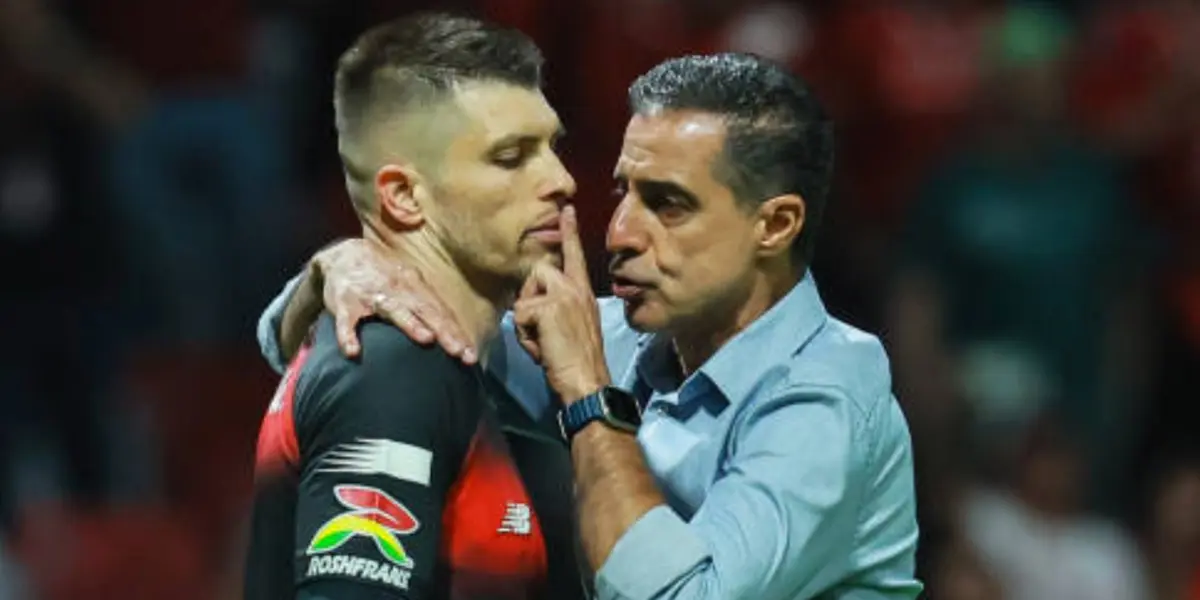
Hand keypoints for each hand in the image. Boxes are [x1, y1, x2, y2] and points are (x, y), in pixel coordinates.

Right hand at [312, 238, 475, 362]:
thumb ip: (429, 305)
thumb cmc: (384, 276)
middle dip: (444, 331)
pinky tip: (352, 351)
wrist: (343, 254)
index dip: (456, 332)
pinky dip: (347, 335)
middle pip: (426, 311)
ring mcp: (371, 295)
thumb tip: (454, 329)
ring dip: (410, 324)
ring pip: (393, 310)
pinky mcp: (345, 303)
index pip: (440, 311)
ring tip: (426, 339)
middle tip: (460, 352)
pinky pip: (346, 321)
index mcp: (415, 286)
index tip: (470, 355)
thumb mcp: (410, 283)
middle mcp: (397, 289)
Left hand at [512, 206, 610, 402]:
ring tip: (543, 341)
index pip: (575, 255)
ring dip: (526, 320)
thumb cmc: (579, 362)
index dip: (570, 232)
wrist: (588, 381)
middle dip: (528, 300)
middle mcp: (577, 288)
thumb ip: (558, 307)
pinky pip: (520, 314)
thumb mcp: (574, 326)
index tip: (568, 209)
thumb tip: (534, 305)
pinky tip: (542, 348)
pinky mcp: (550, 306)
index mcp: (584, 293)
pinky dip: (525, 336)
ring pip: (525, 294)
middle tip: (542, 331)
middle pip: (537, 273)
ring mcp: (564, 295)